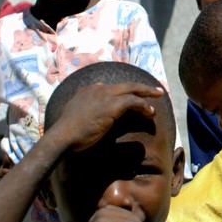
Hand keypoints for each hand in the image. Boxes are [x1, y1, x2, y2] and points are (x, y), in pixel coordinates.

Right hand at [49, 82, 163, 151]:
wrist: (62, 137)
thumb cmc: (66, 132)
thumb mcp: (73, 115)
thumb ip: (82, 107)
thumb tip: (90, 108)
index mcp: (87, 91)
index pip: (109, 87)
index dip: (123, 91)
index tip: (132, 96)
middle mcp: (97, 90)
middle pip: (125, 85)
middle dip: (141, 87)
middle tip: (155, 90)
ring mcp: (104, 96)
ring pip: (132, 89)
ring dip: (147, 93)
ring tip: (158, 96)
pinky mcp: (111, 105)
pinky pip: (133, 101)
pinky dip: (143, 105)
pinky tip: (150, 112)